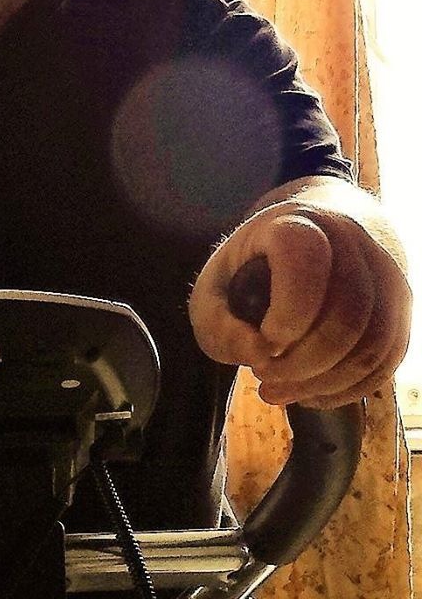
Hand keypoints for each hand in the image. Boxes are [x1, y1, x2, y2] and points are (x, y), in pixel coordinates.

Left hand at [188, 200, 410, 408]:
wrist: (319, 230)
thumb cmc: (258, 262)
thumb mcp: (215, 282)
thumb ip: (215, 320)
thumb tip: (254, 354)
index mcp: (298, 224)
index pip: (307, 259)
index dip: (288, 311)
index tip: (263, 340)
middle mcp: (351, 242)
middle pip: (347, 315)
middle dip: (302, 362)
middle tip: (263, 374)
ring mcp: (384, 274)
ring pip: (374, 342)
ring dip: (325, 381)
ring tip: (280, 389)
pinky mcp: (401, 307)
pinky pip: (387, 358)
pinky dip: (349, 387)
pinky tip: (310, 392)